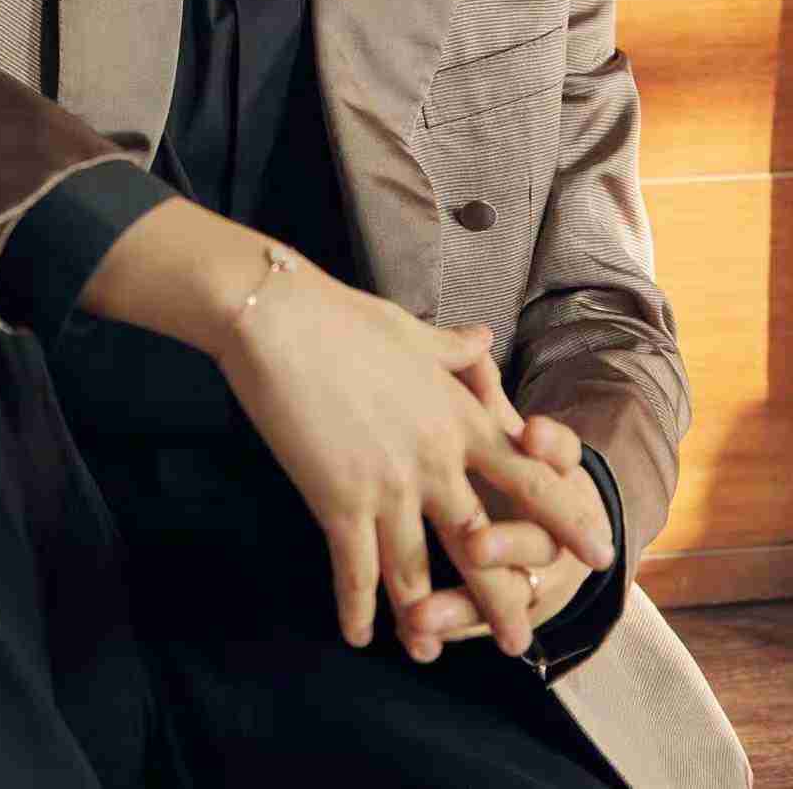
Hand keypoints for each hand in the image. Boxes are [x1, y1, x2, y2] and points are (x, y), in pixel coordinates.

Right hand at [213, 254, 616, 660]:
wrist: (282, 322)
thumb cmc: (344, 318)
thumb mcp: (412, 333)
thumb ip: (453, 352)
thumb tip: (482, 340)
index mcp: (460, 417)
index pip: (529, 477)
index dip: (565, 519)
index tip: (598, 551)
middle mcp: (437, 459)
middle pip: (483, 543)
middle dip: (503, 599)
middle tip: (522, 642)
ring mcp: (391, 486)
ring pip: (419, 573)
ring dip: (426, 619)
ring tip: (430, 654)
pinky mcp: (341, 501)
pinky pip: (356, 571)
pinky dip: (357, 607)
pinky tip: (358, 635)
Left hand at [394, 414, 612, 661]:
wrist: (567, 529)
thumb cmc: (508, 463)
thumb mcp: (494, 427)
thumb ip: (482, 394)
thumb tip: (474, 344)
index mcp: (553, 477)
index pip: (562, 455)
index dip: (551, 444)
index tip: (531, 432)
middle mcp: (553, 530)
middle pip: (542, 539)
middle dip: (509, 543)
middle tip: (476, 545)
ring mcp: (535, 575)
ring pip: (509, 594)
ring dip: (465, 605)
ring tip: (422, 612)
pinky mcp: (512, 610)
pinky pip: (478, 623)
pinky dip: (446, 628)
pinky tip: (410, 633)